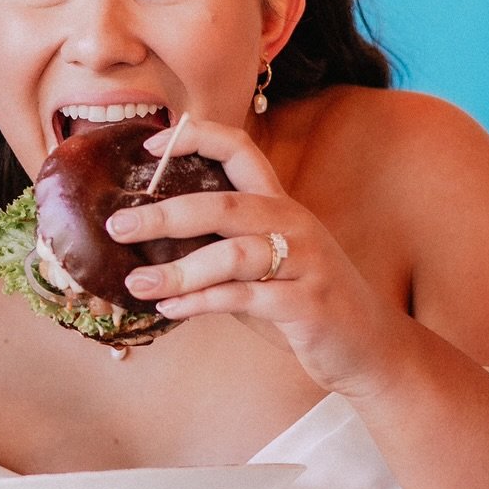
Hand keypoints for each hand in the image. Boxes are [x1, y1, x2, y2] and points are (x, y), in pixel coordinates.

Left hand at [106, 117, 405, 396]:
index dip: (195, 138)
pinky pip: (245, 298)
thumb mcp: (263, 264)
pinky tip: (170, 310)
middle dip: (165, 214)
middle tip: (118, 226)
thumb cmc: (303, 301)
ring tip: (137, 284)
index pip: (240, 149)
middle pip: (223, 204)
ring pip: (232, 255)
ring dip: (178, 271)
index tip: (150, 145)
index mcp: (280, 204)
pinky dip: (201, 303)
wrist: (370, 350)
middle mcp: (294, 224)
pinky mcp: (308, 304)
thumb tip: (149, 240)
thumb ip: (219, 247)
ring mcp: (306, 262)